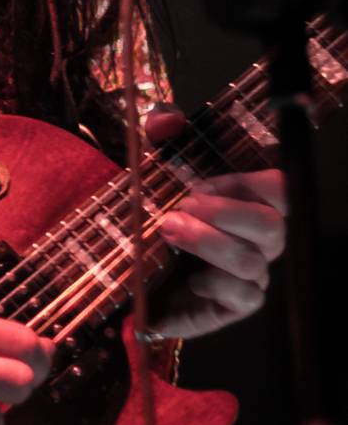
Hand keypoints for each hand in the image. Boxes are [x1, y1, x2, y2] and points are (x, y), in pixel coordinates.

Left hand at [144, 105, 285, 339]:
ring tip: (168, 231)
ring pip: (251, 261)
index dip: (245, 182)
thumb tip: (167, 119)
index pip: (279, 189)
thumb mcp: (158, 168)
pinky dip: (214, 285)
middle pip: (272, 226)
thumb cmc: (162, 215)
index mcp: (250, 204)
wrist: (145, 275)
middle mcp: (261, 241)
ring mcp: (253, 274)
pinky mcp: (236, 305)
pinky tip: (189, 278)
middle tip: (180, 207)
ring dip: (207, 243)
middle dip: (223, 213)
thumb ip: (163, 134)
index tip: (200, 183)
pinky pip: (242, 297)